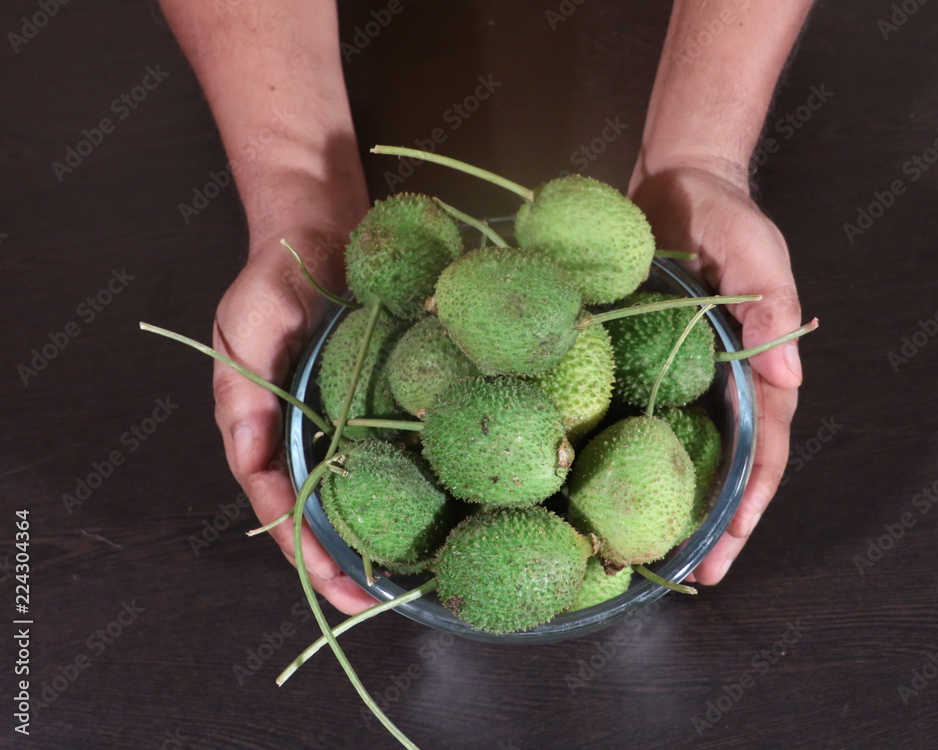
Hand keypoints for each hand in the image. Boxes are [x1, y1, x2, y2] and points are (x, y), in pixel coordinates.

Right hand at [212, 224, 375, 614]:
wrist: (319, 230)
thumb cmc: (273, 277)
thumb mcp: (246, 326)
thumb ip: (243, 391)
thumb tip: (247, 457)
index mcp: (259, 424)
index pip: (274, 499)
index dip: (298, 542)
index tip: (330, 576)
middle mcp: (298, 432)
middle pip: (313, 511)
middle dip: (335, 561)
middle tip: (369, 601)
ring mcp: (336, 421)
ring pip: (350, 493)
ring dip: (369, 538)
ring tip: (399, 582)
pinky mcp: (371, 403)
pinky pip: (383, 455)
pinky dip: (400, 490)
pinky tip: (429, 516)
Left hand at [630, 160, 802, 584]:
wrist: (676, 181)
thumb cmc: (724, 215)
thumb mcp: (755, 250)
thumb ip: (771, 306)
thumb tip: (790, 376)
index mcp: (759, 366)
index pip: (765, 445)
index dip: (751, 497)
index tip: (731, 541)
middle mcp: (722, 383)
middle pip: (726, 465)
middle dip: (714, 521)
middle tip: (690, 572)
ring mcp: (681, 377)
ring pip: (684, 451)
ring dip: (673, 501)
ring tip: (651, 550)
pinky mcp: (642, 362)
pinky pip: (640, 415)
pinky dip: (631, 454)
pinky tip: (604, 484)